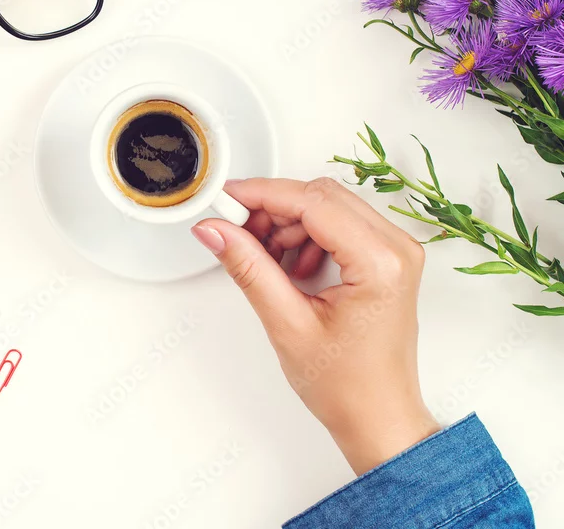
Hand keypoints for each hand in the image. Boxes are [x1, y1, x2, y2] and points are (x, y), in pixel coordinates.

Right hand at [192, 177, 439, 474]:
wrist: (378, 417)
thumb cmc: (347, 386)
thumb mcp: (286, 324)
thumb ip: (248, 268)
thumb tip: (216, 230)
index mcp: (380, 263)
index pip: (313, 203)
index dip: (262, 195)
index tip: (226, 200)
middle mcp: (397, 249)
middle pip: (322, 196)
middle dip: (274, 208)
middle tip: (236, 231)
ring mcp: (396, 252)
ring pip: (330, 206)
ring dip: (289, 222)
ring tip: (263, 258)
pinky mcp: (387, 259)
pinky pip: (342, 224)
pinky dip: (308, 234)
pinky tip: (288, 265)